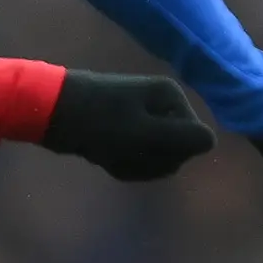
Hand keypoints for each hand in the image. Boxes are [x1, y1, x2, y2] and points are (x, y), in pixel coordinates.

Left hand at [40, 71, 215, 179]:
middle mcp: (163, 104)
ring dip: (133, 164)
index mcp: (171, 97)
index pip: (195, 141)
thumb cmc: (98, 122)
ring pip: (154, 158)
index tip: (140, 149)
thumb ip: (181, 139)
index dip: (169, 154)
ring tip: (108, 154)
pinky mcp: (126, 129)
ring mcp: (144, 116)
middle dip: (148, 161)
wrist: (49, 111)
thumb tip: (213, 141)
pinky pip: (135, 156)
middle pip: (175, 151)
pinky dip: (120, 162)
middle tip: (120, 153)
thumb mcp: (143, 133)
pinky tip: (102, 157)